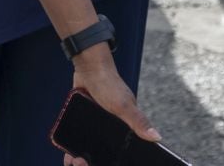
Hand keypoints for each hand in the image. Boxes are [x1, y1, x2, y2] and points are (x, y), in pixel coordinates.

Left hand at [60, 47, 158, 165]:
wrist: (89, 67)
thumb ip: (138, 121)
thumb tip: (157, 137)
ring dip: (79, 156)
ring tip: (72, 160)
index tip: (97, 164)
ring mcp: (95, 123)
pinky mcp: (82, 118)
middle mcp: (110, 127)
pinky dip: (72, 145)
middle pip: (101, 151)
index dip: (108, 161)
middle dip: (91, 160)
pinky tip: (66, 152)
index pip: (119, 151)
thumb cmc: (110, 84)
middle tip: (79, 162)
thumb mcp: (124, 105)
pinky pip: (78, 136)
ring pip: (88, 146)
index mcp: (124, 128)